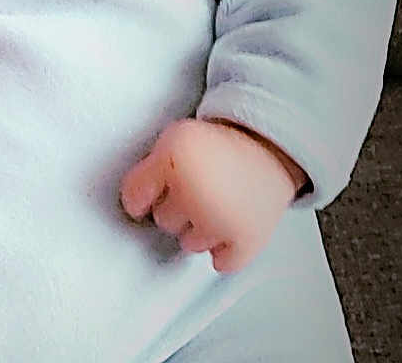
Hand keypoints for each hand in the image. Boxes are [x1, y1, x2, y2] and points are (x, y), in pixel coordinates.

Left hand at [120, 118, 307, 273]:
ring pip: (188, 244)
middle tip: (196, 187)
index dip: (143, 193)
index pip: (133, 199)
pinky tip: (229, 224)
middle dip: (175, 206)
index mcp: (173, 162)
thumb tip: (133, 202)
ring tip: (215, 203)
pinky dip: (226, 250)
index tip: (155, 189)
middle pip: (162, 221)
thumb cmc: (219, 146)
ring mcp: (220, 222)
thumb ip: (148, 168)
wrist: (268, 149)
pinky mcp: (246, 243)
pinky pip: (220, 263)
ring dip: (199, 229)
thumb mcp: (174, 138)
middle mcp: (194, 193)